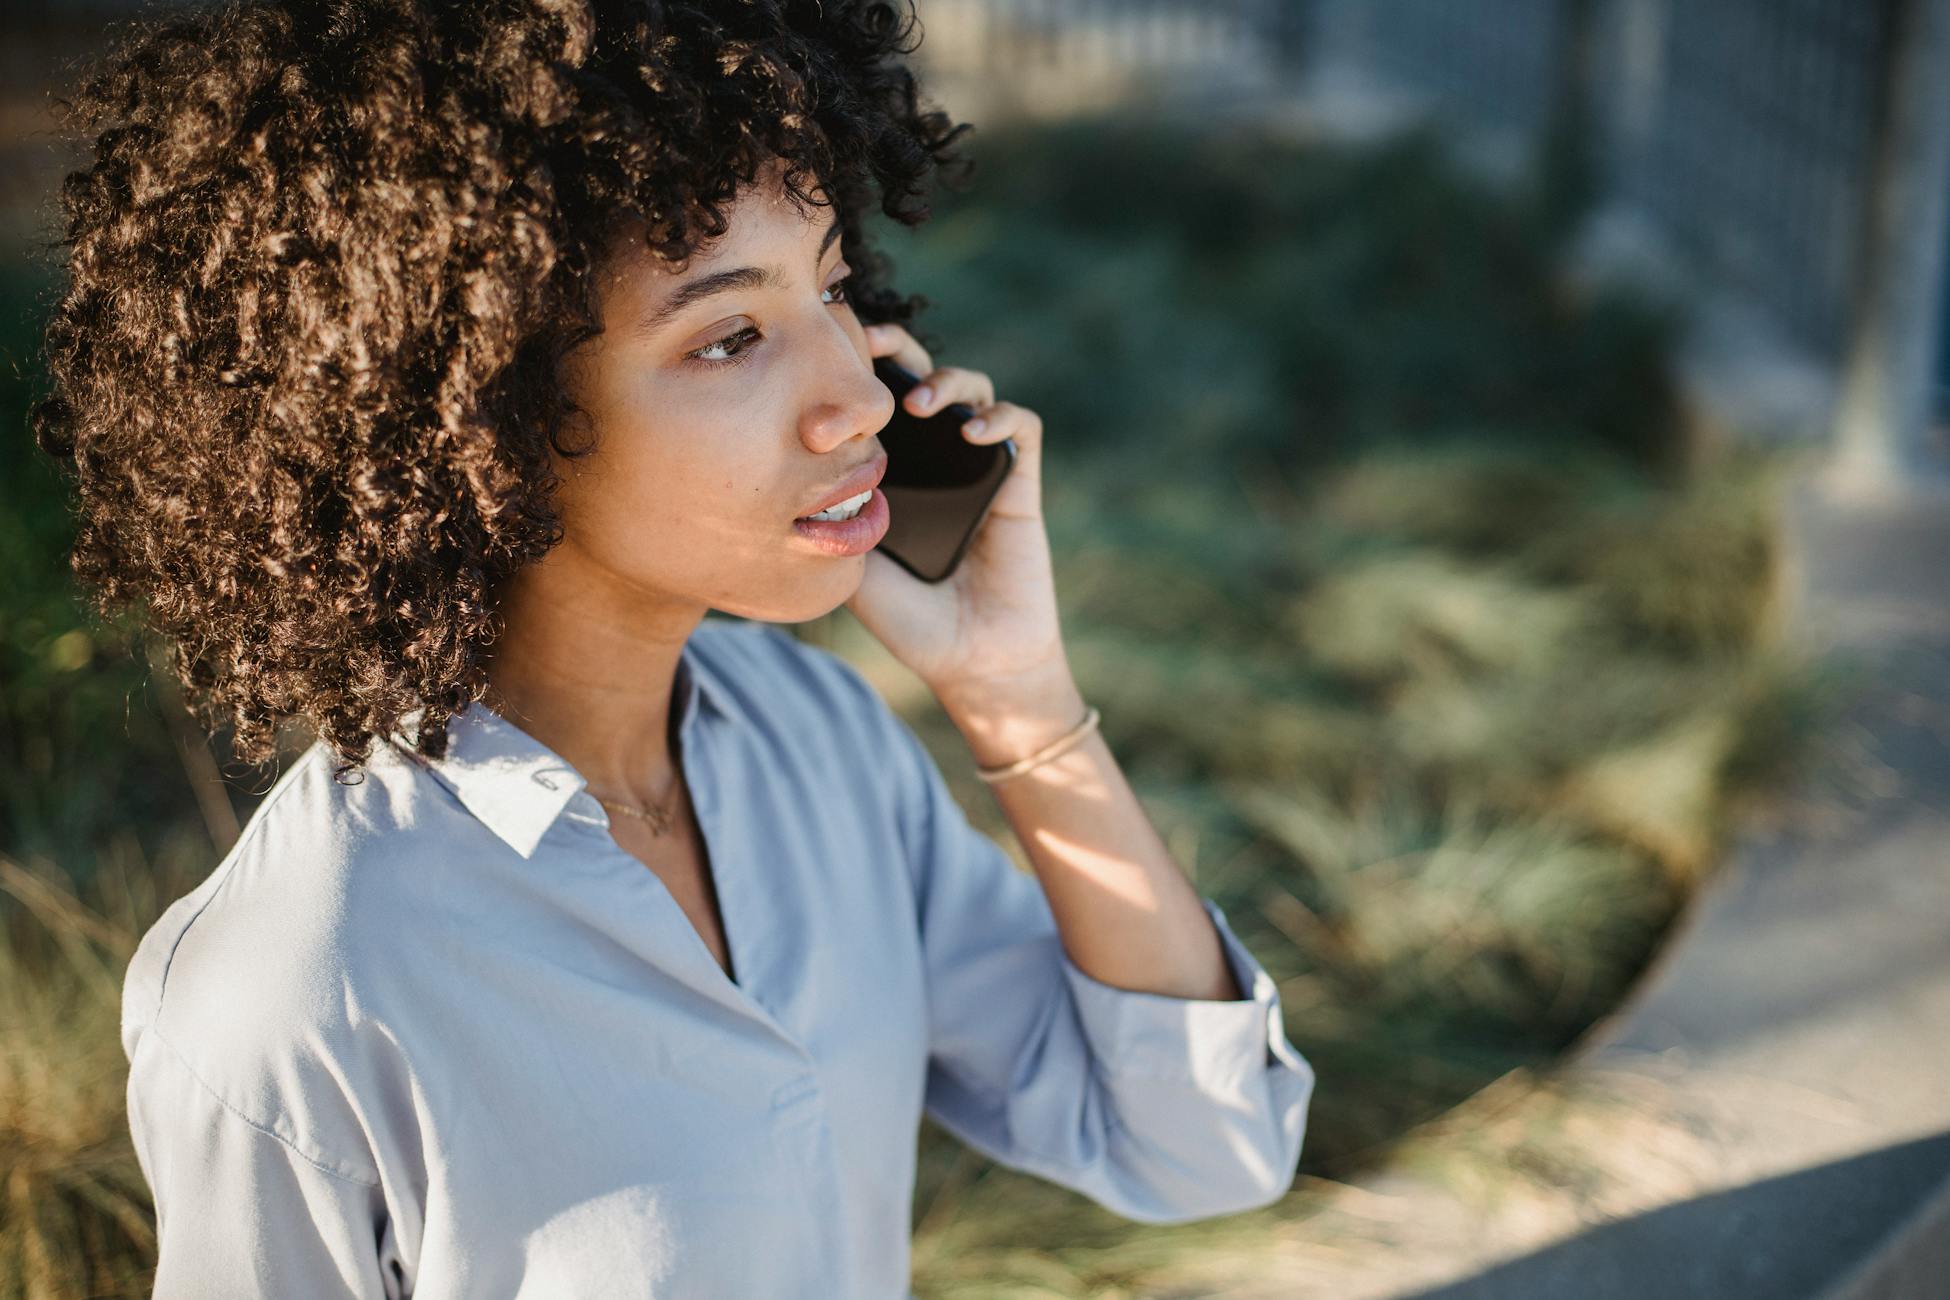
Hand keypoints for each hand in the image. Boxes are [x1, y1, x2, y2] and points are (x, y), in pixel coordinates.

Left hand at [843, 322, 1069, 704]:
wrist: (973, 662)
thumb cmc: (912, 622)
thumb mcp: (852, 566)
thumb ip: (831, 522)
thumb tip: (782, 479)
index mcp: (896, 471)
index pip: (877, 401)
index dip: (857, 371)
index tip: (825, 354)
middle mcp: (937, 460)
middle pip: (922, 376)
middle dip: (898, 348)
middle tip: (869, 342)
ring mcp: (980, 468)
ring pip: (974, 389)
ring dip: (947, 381)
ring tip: (919, 403)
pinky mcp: (1020, 484)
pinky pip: (1021, 429)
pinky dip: (1000, 417)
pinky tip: (973, 432)